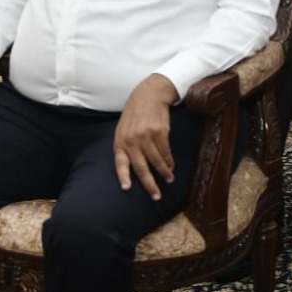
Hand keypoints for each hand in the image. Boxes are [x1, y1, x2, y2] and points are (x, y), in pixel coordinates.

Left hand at [113, 74, 179, 199]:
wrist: (148, 95)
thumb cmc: (134, 114)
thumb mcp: (123, 129)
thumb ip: (125, 147)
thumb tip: (131, 169)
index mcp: (120, 141)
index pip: (120, 163)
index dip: (124, 176)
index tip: (127, 189)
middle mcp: (132, 140)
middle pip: (141, 167)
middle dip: (149, 184)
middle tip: (156, 196)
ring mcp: (146, 136)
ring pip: (156, 161)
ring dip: (164, 173)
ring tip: (169, 180)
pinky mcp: (160, 133)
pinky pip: (165, 152)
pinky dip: (169, 161)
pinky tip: (171, 166)